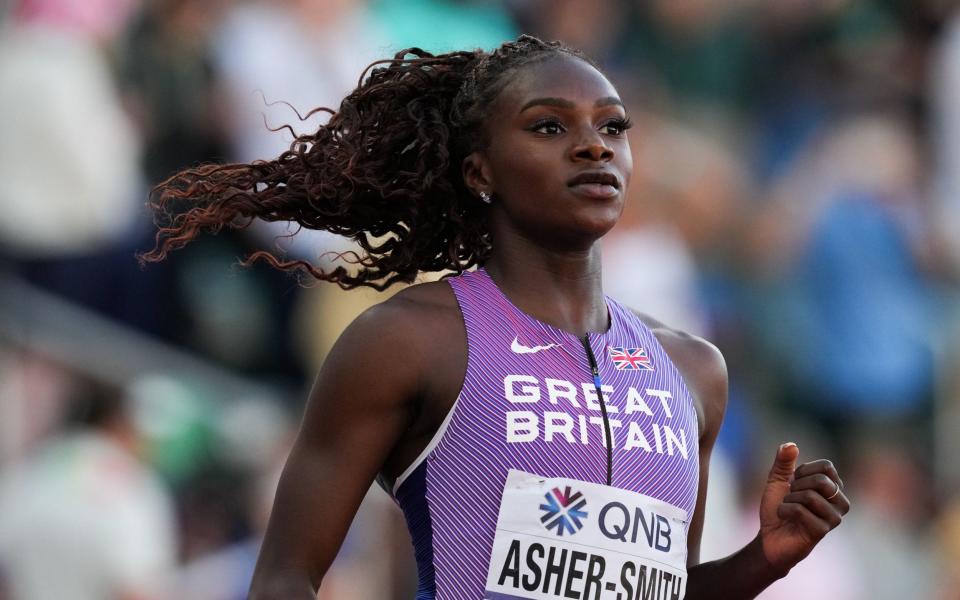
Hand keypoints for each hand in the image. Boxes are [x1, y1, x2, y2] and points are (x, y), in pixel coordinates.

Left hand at [758, 442, 849, 574]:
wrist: (769, 536)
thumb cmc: (777, 508)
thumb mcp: (777, 479)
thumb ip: (783, 461)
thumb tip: (791, 445)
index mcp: (833, 487)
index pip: (827, 467)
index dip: (804, 471)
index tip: (794, 482)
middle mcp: (839, 502)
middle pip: (822, 481)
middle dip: (797, 486)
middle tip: (791, 497)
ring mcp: (834, 518)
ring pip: (810, 496)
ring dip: (789, 500)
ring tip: (788, 509)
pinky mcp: (822, 531)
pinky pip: (800, 511)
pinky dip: (784, 511)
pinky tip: (785, 518)